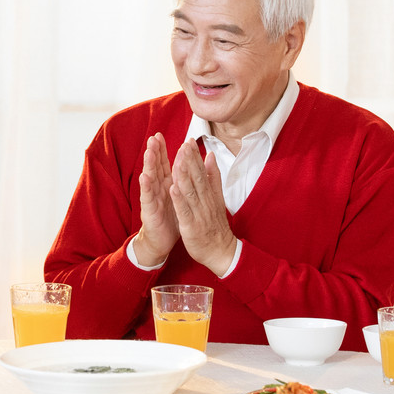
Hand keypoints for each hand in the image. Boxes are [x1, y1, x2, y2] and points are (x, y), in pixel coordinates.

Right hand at [132, 134, 177, 266]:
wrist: (161, 240)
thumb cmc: (170, 217)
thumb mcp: (176, 195)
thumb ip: (178, 178)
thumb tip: (183, 160)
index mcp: (165, 184)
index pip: (163, 163)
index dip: (161, 150)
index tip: (160, 134)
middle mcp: (157, 189)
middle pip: (155, 167)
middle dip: (154, 152)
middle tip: (153, 137)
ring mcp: (151, 199)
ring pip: (150, 179)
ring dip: (149, 165)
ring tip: (149, 151)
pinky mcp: (149, 211)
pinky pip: (148, 198)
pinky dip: (146, 187)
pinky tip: (144, 177)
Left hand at [168, 139, 235, 275]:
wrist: (221, 251)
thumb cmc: (216, 225)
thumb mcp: (217, 198)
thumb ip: (214, 177)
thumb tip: (211, 156)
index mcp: (210, 194)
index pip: (202, 172)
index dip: (195, 157)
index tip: (189, 142)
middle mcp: (205, 201)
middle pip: (197, 178)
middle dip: (190, 161)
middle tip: (184, 144)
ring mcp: (198, 213)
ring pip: (190, 192)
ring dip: (184, 176)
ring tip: (178, 160)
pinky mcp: (191, 225)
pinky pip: (184, 210)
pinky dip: (179, 199)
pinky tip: (173, 187)